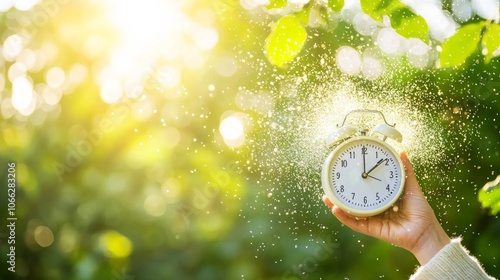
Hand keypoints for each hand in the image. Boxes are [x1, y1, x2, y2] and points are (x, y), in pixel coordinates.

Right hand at [322, 152, 450, 264]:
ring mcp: (372, 220)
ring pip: (350, 212)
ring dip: (337, 205)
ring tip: (327, 197)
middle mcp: (375, 209)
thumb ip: (406, 171)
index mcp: (383, 199)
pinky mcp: (371, 229)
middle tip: (330, 185)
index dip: (354, 182)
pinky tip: (335, 209)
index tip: (344, 172)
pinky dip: (343, 217)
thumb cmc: (420, 212)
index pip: (365, 189)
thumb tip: (402, 152)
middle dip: (340, 194)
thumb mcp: (411, 187)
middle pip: (353, 200)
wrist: (425, 231)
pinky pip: (354, 223)